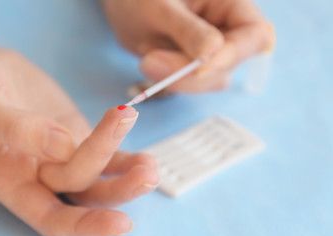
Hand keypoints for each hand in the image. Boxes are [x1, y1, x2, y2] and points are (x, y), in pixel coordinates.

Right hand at [0, 33, 158, 235]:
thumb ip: (14, 126)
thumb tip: (60, 147)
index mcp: (9, 178)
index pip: (49, 216)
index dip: (84, 226)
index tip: (120, 223)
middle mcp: (39, 174)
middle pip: (83, 189)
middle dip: (117, 185)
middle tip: (147, 171)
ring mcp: (64, 156)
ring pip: (100, 178)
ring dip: (129, 176)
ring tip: (152, 167)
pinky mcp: (79, 138)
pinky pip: (107, 156)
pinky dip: (128, 159)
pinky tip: (147, 160)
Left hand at [103, 0, 274, 91]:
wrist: (125, 8)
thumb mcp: (161, 7)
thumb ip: (187, 28)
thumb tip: (213, 51)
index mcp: (231, 5)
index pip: (254, 34)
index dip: (233, 55)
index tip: (198, 67)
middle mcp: (228, 31)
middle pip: (230, 64)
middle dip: (191, 72)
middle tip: (149, 62)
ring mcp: (213, 53)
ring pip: (210, 80)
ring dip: (178, 78)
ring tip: (146, 58)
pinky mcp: (195, 68)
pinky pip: (192, 84)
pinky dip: (170, 81)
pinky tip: (151, 62)